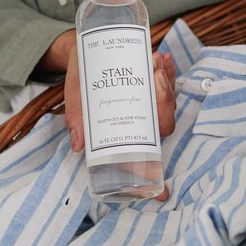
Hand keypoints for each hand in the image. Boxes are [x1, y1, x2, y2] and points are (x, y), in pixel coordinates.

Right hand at [64, 42, 175, 200]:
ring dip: (167, 82)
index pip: (145, 156)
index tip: (162, 194)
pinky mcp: (155, 79)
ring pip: (169, 100)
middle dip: (165, 101)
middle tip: (154, 79)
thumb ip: (77, 119)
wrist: (83, 51)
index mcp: (126, 130)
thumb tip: (78, 145)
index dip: (154, 174)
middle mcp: (144, 118)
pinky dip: (168, 69)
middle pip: (164, 122)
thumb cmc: (82, 81)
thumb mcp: (76, 98)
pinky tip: (163, 58)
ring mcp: (152, 99)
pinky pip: (168, 78)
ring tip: (156, 62)